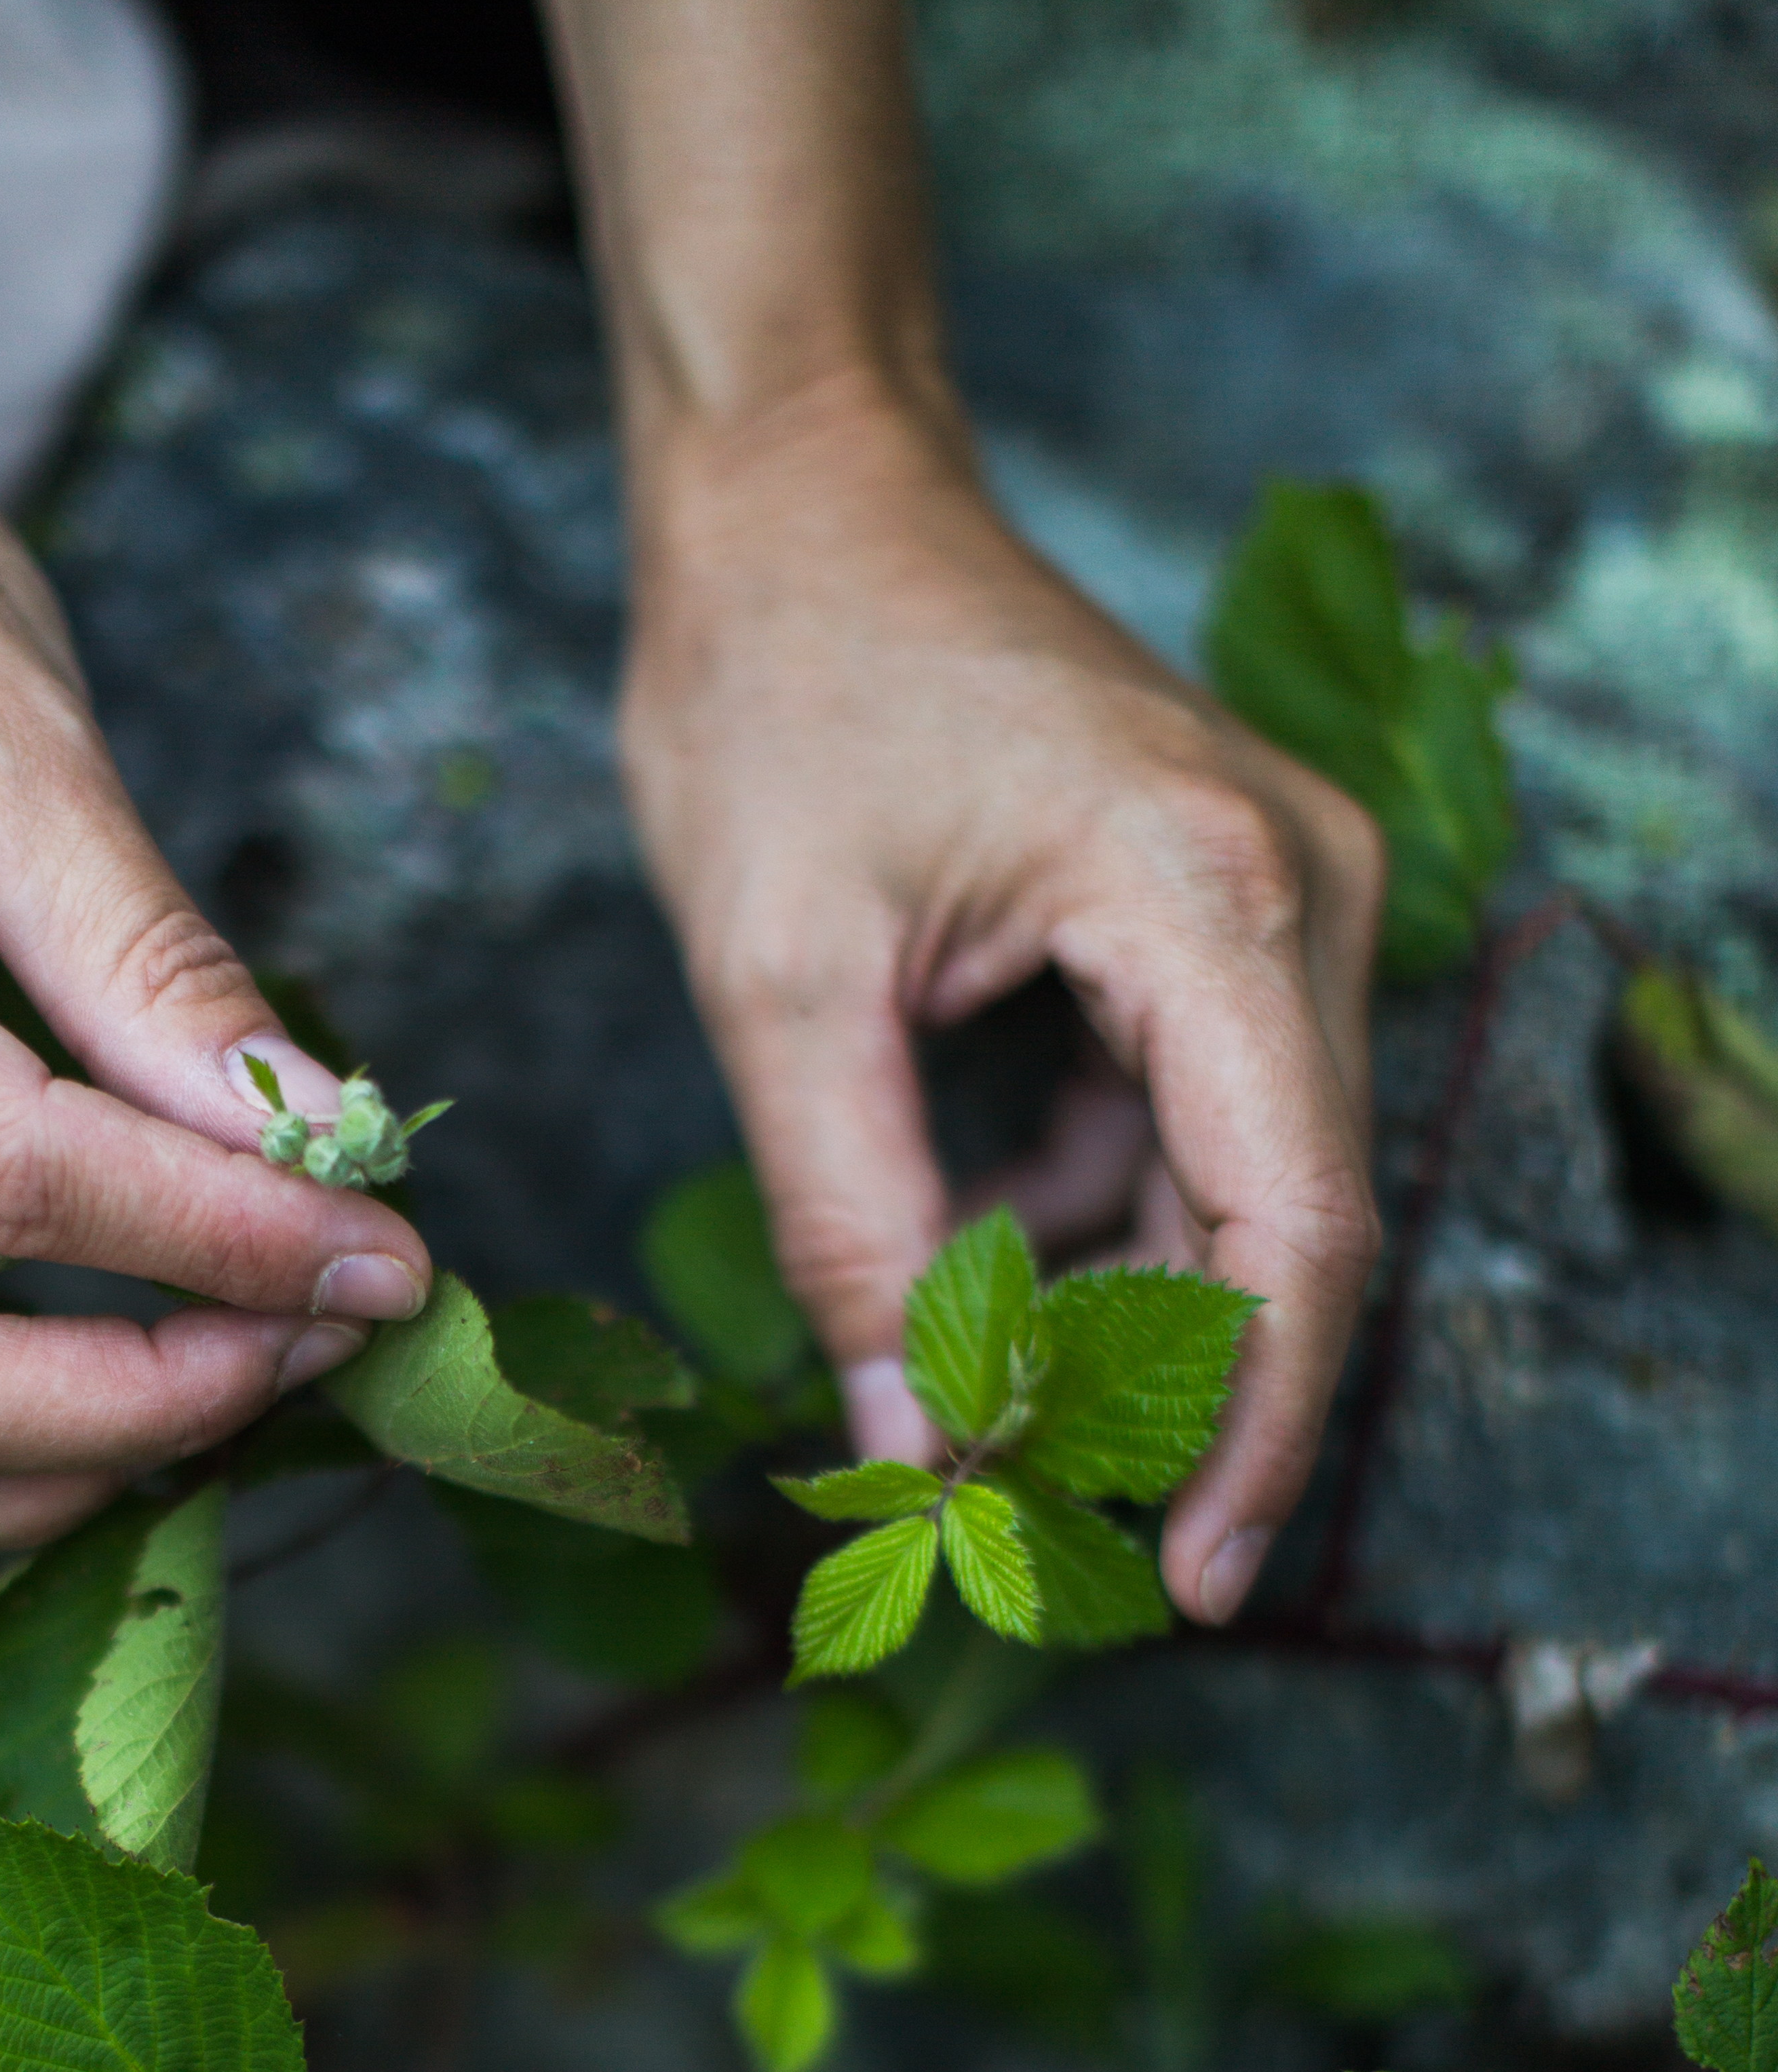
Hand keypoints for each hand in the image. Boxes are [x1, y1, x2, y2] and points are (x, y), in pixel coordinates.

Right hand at [0, 356, 430, 1623]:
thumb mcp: (22, 727)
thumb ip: (158, 967)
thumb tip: (323, 1151)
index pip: (12, 1180)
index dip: (224, 1246)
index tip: (391, 1259)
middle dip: (139, 1412)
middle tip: (319, 1343)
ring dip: (24, 1499)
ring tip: (209, 1410)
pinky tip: (42, 1492)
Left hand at [621, 374, 1385, 1622]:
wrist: (799, 493)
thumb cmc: (775, 686)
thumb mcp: (780, 987)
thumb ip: (856, 1231)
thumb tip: (917, 1442)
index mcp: (1212, 892)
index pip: (1293, 1227)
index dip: (1253, 1429)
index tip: (1182, 1579)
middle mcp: (1295, 885)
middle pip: (1291, 1222)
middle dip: (1176, 1398)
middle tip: (1049, 1533)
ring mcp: (1278, 887)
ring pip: (1243, 1182)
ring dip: (1121, 1310)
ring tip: (973, 1400)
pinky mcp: (1223, 903)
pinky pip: (1195, 1114)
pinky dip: (1097, 1213)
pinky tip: (970, 1246)